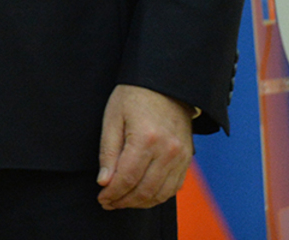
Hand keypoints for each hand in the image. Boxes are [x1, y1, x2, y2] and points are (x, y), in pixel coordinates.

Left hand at [96, 83, 192, 209]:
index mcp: (145, 139)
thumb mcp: (112, 118)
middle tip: (108, 203)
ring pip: (160, 194)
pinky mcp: (187, 159)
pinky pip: (174, 187)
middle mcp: (167, 151)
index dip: (113, 193)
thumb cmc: (133, 96)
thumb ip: (108, 151)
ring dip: (140, 203)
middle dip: (124, 201)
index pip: (127, 178)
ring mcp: (181, 157)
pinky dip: (158, 196)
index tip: (101, 198)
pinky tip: (142, 195)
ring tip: (123, 202)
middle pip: (144, 190)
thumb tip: (104, 181)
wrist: (165, 84)